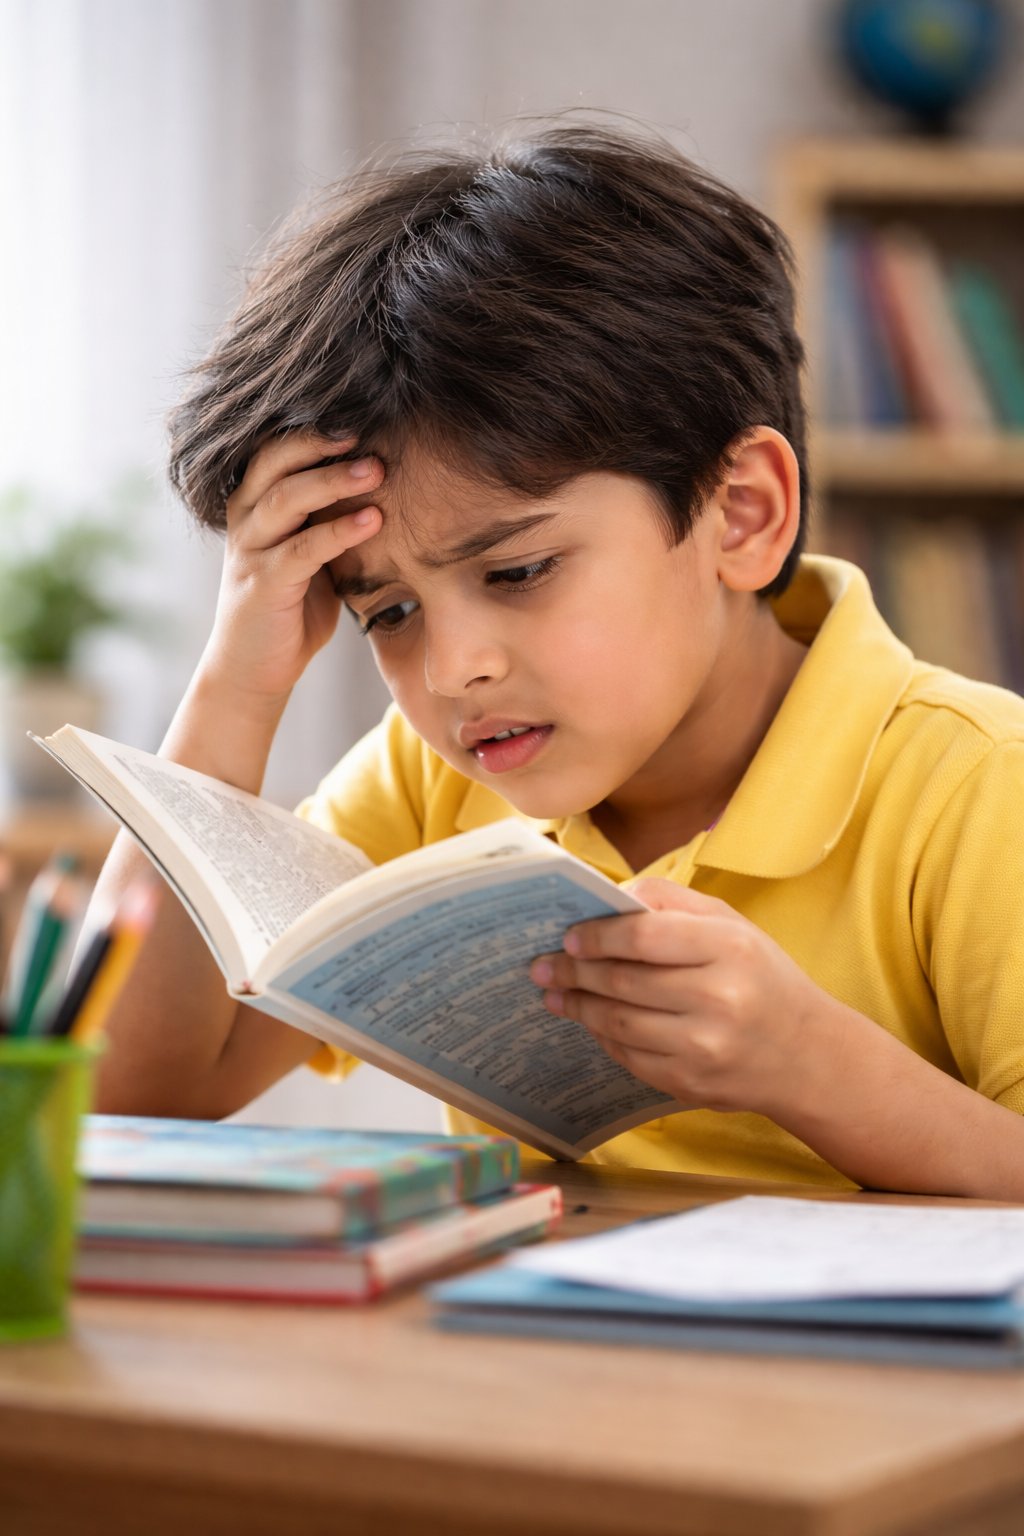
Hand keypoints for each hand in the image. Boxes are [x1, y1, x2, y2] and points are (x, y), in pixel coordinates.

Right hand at [201, 432, 384, 710]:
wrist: (253, 669)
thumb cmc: (290, 607)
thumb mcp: (313, 554)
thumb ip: (331, 519)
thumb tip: (386, 482)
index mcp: (256, 504)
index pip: (276, 448)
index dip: (314, 427)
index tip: (361, 411)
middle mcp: (246, 519)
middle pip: (275, 461)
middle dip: (321, 441)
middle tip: (368, 429)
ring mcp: (251, 551)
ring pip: (286, 499)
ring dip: (333, 480)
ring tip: (377, 470)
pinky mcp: (262, 585)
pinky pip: (302, 549)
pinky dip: (338, 532)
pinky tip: (373, 520)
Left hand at [529, 877, 836, 1115]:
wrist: (808, 1056)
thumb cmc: (762, 979)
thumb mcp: (733, 926)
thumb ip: (674, 903)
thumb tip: (614, 898)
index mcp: (729, 949)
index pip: (643, 937)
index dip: (597, 936)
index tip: (568, 935)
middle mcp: (718, 999)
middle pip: (622, 981)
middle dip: (574, 971)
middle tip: (543, 964)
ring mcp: (703, 1047)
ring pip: (616, 1022)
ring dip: (578, 1005)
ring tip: (556, 992)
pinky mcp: (690, 1083)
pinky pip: (628, 1056)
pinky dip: (602, 1036)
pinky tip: (590, 1020)